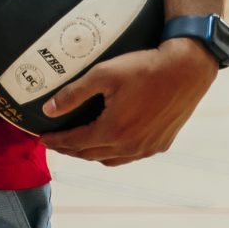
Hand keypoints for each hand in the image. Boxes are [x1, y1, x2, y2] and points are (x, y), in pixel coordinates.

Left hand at [40, 38, 215, 165]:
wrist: (186, 70)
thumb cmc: (144, 68)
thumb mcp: (103, 75)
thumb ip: (73, 94)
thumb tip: (49, 110)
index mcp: (113, 131)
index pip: (75, 142)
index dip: (56, 141)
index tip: (42, 138)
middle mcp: (130, 146)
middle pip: (90, 154)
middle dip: (69, 149)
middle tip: (55, 142)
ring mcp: (147, 148)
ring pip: (110, 159)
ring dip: (91, 153)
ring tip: (78, 143)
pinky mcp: (161, 144)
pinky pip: (130, 156)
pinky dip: (113, 152)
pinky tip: (109, 141)